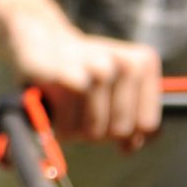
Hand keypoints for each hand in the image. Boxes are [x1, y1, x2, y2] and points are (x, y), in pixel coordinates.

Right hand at [4, 7, 162, 148]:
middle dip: (99, 130)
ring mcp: (98, 69)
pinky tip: (54, 104)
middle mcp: (125, 64)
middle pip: (121, 131)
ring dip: (76, 129)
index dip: (127, 134)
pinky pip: (71, 126)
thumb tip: (131, 146)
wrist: (40, 40)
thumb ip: (135, 120)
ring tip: (67, 105)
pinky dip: (60, 125)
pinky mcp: (68, 78)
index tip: (109, 117)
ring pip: (96, 131)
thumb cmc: (83, 72)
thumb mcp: (117, 91)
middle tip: (82, 109)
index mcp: (143, 63)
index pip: (147, 126)